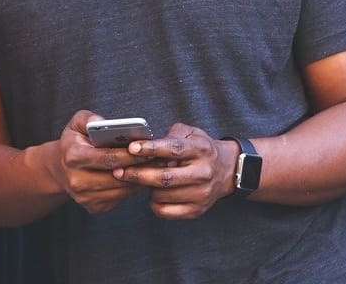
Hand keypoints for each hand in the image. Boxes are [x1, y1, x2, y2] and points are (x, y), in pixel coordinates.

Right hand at [44, 110, 152, 213]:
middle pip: (116, 176)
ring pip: (121, 190)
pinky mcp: (93, 207)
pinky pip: (119, 198)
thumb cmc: (75, 141)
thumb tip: (104, 123)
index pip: (106, 157)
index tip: (147, 148)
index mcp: (73, 157)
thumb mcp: (77, 123)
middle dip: (138, 167)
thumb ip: (90, 119)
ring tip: (154, 167)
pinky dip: (132, 188)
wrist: (62, 168)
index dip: (128, 154)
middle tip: (158, 158)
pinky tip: (142, 177)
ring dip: (139, 179)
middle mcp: (76, 180)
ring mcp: (84, 197)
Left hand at [112, 123, 238, 219]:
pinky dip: (154, 204)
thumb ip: (169, 135)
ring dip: (147, 188)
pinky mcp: (197, 210)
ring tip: (142, 180)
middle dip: (138, 174)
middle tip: (119, 171)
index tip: (131, 148)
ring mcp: (201, 193)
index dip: (151, 149)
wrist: (226, 170)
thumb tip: (144, 144)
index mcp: (200, 149)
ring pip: (162, 195)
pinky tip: (153, 195)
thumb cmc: (199, 148)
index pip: (173, 149)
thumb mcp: (190, 133)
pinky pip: (166, 211)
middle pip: (165, 177)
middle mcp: (203, 172)